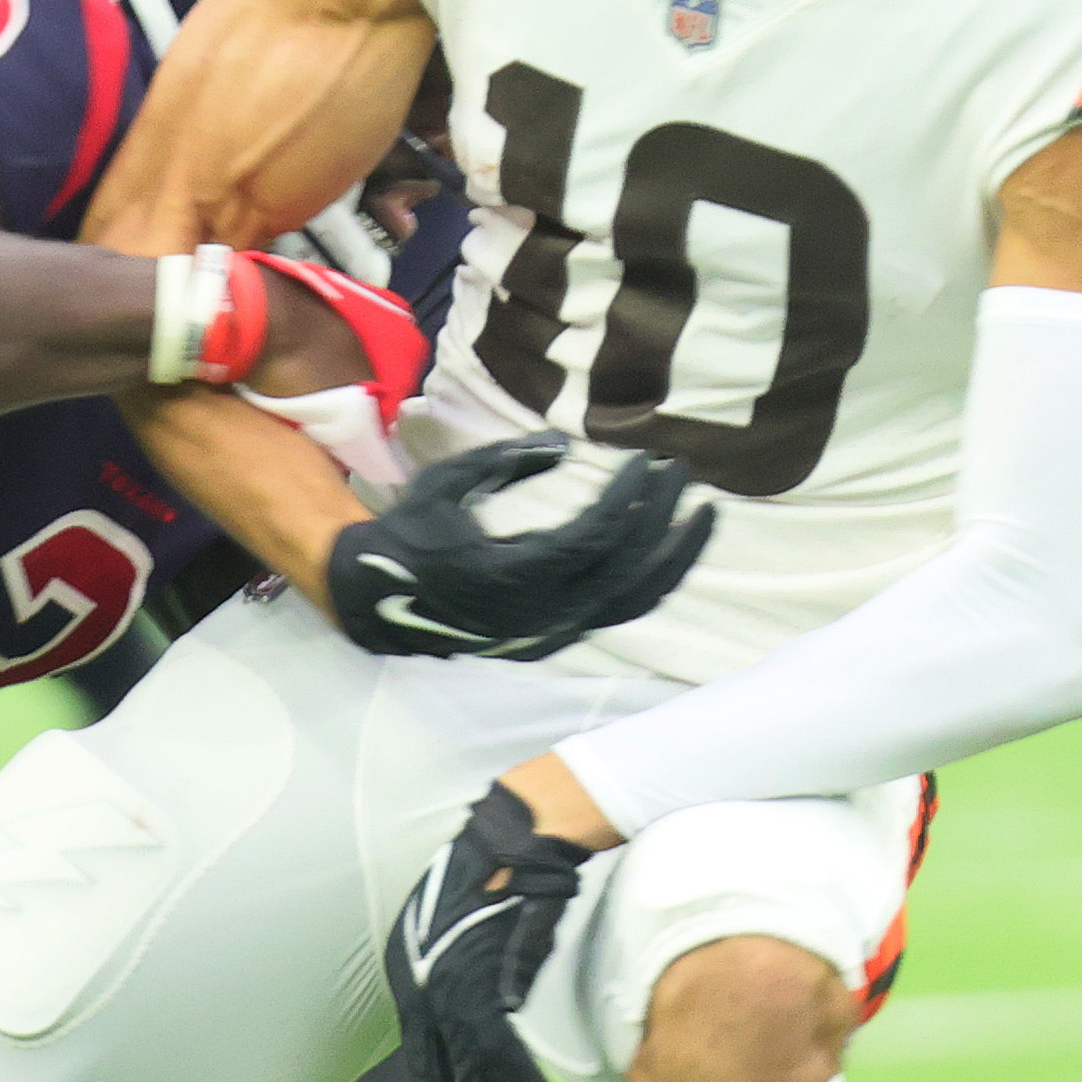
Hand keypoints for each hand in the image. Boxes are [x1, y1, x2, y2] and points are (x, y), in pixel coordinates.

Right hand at [326, 436, 714, 660]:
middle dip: (663, 518)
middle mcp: (538, 613)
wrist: (376, 601)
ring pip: (632, 602)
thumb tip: (564, 444)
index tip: (649, 460)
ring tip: (704, 517)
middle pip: (625, 569)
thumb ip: (506, 462)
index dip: (628, 499)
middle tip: (685, 471)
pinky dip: (649, 580)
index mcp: (509, 577)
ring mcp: (549, 631)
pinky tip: (668, 547)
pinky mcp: (555, 638)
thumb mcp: (447, 484)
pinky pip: (616, 611)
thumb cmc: (411, 533)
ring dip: (674, 558)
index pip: (592, 539)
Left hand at [385, 781, 588, 1081]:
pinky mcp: (484, 982)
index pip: (420, 1074)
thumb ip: (475, 977)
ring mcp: (450, 990)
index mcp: (413, 986)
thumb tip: (495, 1010)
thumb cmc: (503, 869)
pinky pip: (505, 1056)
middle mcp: (422, 995)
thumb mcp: (469, 929)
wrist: (519, 827)